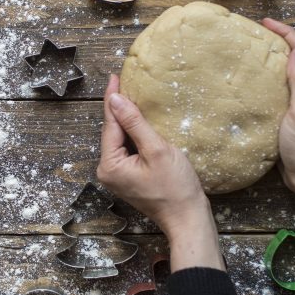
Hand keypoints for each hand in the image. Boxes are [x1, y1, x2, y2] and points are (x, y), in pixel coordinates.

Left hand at [97, 75, 223, 270]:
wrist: (187, 218)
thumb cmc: (176, 187)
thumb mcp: (157, 149)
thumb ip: (135, 123)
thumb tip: (115, 100)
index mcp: (109, 165)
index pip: (110, 124)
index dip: (113, 99)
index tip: (114, 76)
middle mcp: (107, 171)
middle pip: (112, 131)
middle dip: (118, 108)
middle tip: (122, 81)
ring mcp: (116, 176)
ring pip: (119, 140)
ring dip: (126, 119)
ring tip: (130, 94)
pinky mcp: (127, 177)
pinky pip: (126, 149)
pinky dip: (132, 134)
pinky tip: (139, 119)